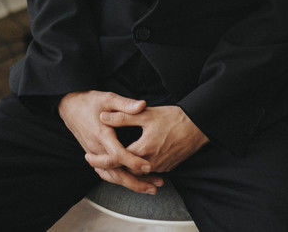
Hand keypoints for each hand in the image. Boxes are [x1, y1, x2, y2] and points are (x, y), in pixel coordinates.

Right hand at [58, 91, 161, 193]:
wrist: (70, 107)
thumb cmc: (90, 101)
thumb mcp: (108, 98)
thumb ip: (125, 104)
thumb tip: (142, 105)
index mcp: (102, 135)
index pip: (117, 154)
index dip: (133, 162)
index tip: (149, 166)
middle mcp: (96, 149)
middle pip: (115, 173)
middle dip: (136, 182)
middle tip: (155, 186)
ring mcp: (94, 155)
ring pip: (111, 177)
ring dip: (130, 184)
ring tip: (149, 189)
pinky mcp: (94, 156)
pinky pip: (106, 174)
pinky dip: (119, 180)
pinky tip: (132, 183)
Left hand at [94, 104, 208, 173]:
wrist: (199, 126)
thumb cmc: (174, 118)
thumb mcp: (147, 114)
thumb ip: (123, 116)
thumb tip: (103, 116)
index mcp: (142, 150)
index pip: (115, 160)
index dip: (100, 159)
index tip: (88, 157)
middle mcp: (150, 163)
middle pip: (124, 170)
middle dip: (109, 167)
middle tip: (94, 162)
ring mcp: (160, 167)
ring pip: (136, 173)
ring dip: (124, 170)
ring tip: (110, 164)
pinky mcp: (168, 168)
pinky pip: (149, 172)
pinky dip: (138, 170)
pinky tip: (133, 163)